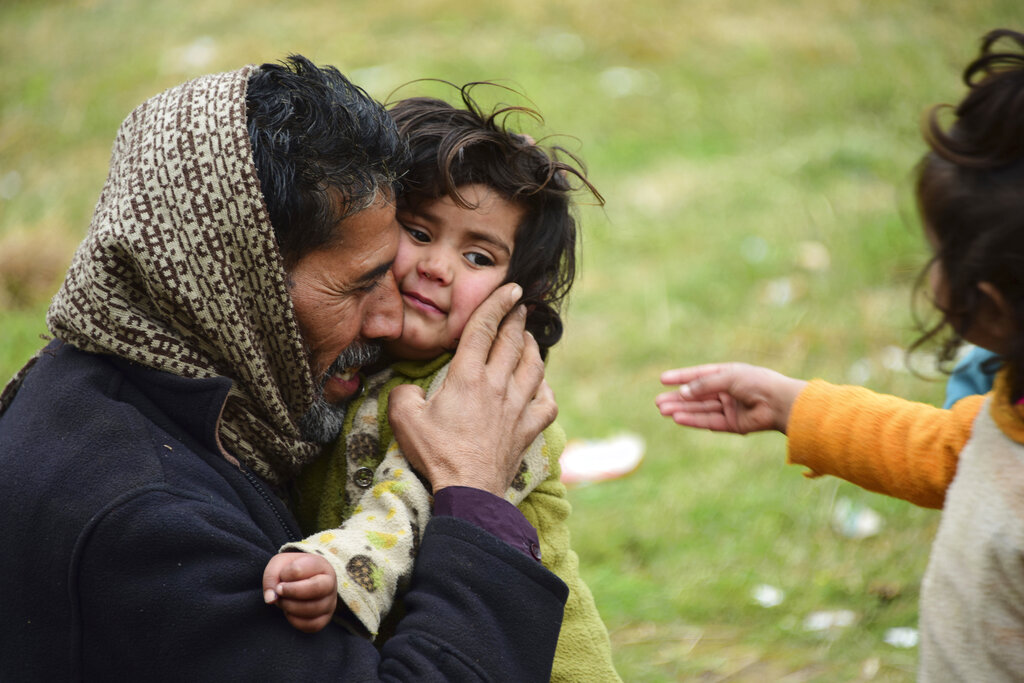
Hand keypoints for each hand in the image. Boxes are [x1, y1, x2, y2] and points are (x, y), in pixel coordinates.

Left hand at [262, 552, 336, 632]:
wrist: (301, 581)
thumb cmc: (291, 571)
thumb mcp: (279, 565)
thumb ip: (271, 576)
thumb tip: (271, 599)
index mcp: (320, 564)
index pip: (300, 569)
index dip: (285, 574)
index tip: (281, 576)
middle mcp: (330, 583)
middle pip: (316, 588)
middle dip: (291, 591)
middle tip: (279, 591)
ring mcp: (330, 602)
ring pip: (312, 609)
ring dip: (290, 606)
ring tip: (283, 600)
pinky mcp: (325, 618)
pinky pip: (312, 625)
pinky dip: (295, 620)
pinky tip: (290, 611)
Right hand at [389, 283, 556, 495]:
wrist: (469, 491)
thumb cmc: (436, 454)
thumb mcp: (404, 419)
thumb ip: (403, 394)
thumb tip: (407, 389)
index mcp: (467, 377)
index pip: (485, 328)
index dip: (497, 304)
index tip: (511, 288)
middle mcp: (498, 385)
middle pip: (512, 341)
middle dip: (517, 318)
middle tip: (520, 304)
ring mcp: (517, 407)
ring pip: (534, 366)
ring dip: (532, 346)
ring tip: (528, 336)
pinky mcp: (528, 429)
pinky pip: (547, 402)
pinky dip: (545, 389)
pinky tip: (540, 385)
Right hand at [655, 363, 806, 433]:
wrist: (780, 403)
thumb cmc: (757, 382)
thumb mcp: (727, 377)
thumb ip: (704, 385)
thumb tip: (682, 393)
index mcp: (728, 374)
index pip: (699, 375)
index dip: (681, 377)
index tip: (663, 379)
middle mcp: (727, 391)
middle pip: (697, 395)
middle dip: (678, 398)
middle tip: (658, 401)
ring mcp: (729, 408)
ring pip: (700, 409)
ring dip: (681, 409)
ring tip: (663, 409)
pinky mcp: (732, 424)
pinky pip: (709, 421)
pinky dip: (693, 420)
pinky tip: (678, 418)